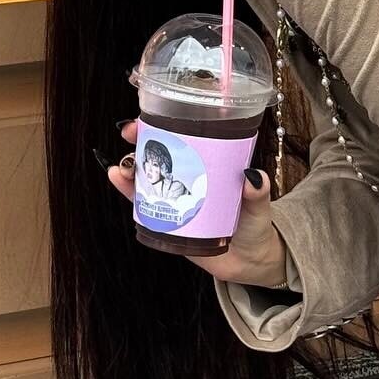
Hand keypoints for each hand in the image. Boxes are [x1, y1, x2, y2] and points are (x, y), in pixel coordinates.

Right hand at [108, 123, 287, 287]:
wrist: (249, 262)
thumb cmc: (256, 227)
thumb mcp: (259, 207)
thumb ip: (258, 194)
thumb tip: (253, 176)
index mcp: (211, 166)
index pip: (185, 138)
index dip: (165, 124)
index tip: (153, 116)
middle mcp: (189, 178)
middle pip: (160, 153)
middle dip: (141, 140)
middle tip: (130, 134)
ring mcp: (176, 199)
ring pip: (146, 177)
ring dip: (130, 167)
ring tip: (124, 166)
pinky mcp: (168, 221)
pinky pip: (143, 205)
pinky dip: (129, 192)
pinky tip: (120, 180)